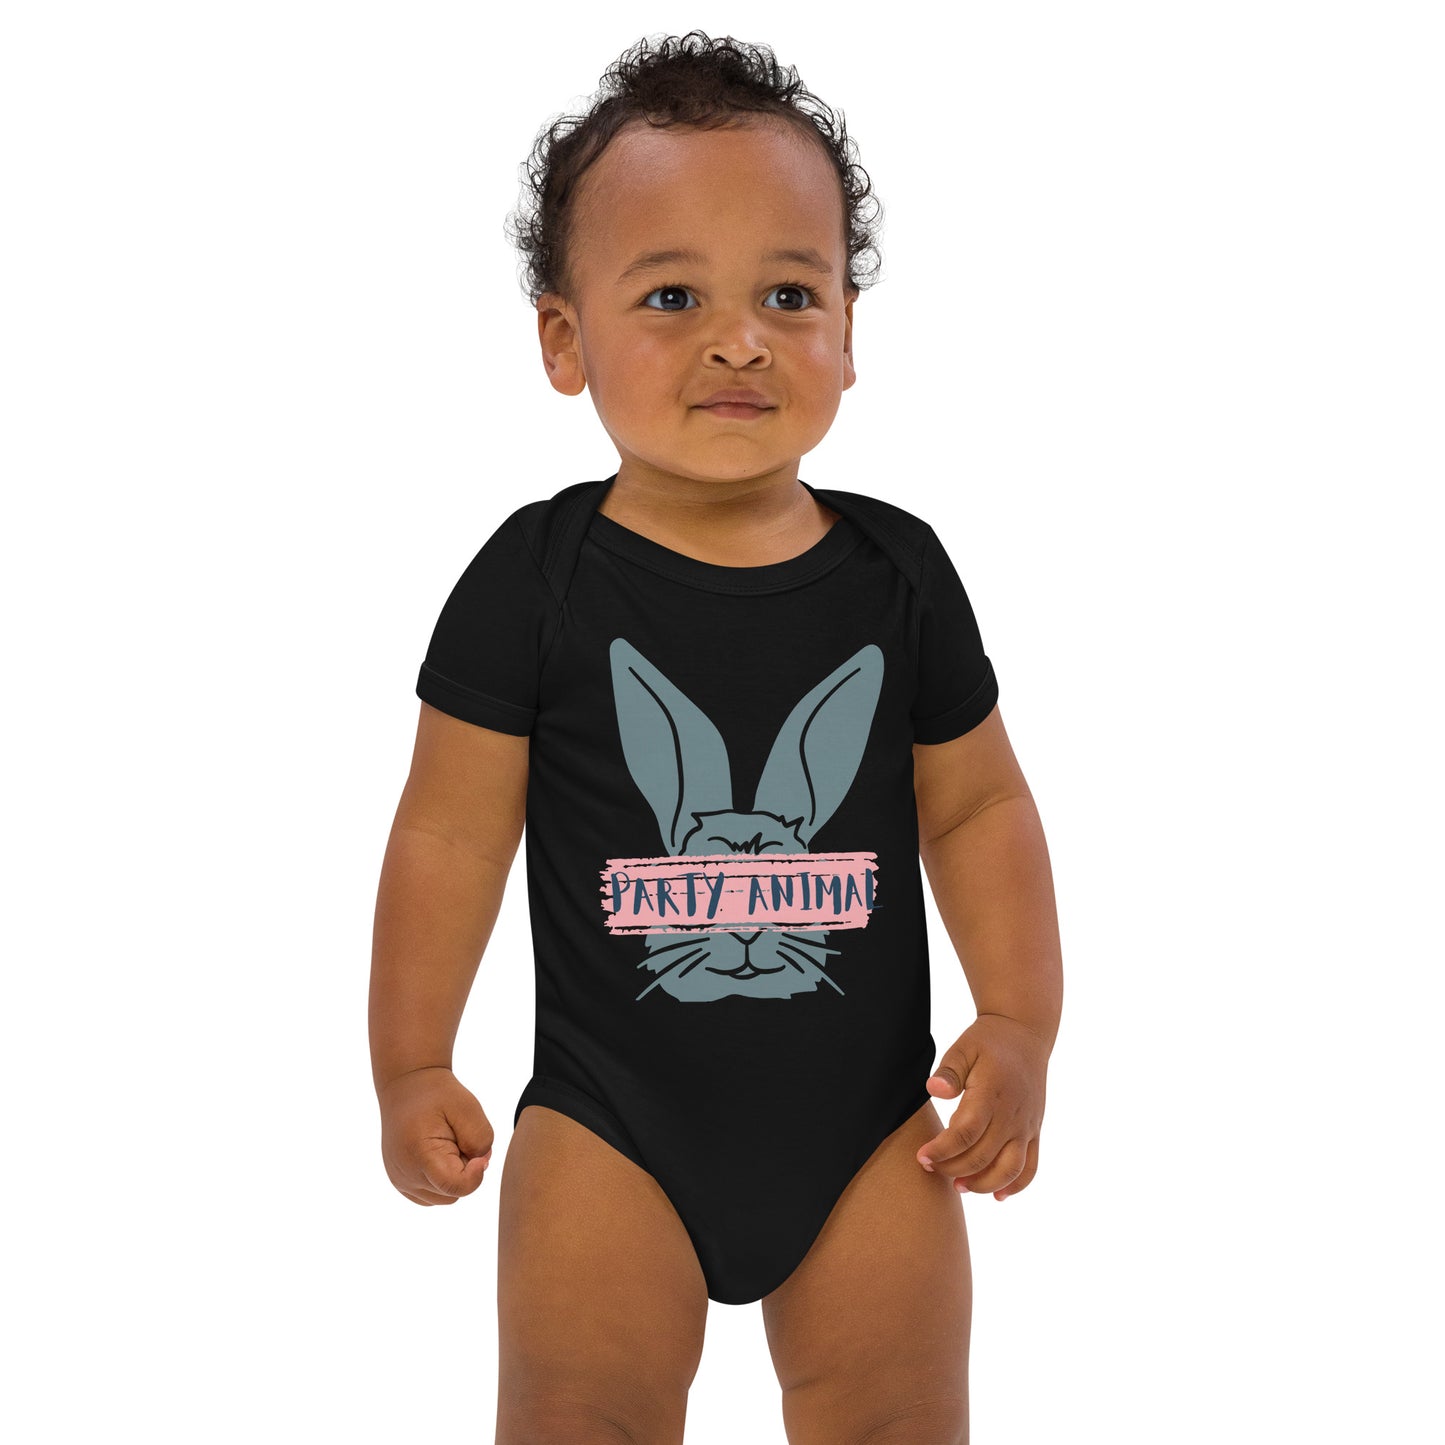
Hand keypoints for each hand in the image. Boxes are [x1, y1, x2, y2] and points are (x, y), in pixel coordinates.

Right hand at [377, 1066, 494, 1205]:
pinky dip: (442, 1181)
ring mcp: (400, 1181)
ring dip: (454, 1177)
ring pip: (444, 1197)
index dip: (475, 1175)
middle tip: (461, 1141)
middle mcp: (405, 1175)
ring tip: (449, 1146)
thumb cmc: (438, 1095)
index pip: (454, 1187)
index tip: (480, 1154)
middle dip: (465, 1172)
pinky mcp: (401, 1183)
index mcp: (419, 1154)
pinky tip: (441, 1155)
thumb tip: (480, 1166)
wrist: (407, 1086)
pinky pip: (432, 1195)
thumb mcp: (468, 1107)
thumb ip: (480, 1139)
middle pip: (452, 1194)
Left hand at [915, 1014, 1049, 1200]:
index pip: (966, 1133)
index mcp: (992, 1094)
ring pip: (1010, 1168)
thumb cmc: (988, 1041)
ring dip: (984, 1184)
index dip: (942, 1150)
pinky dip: (1017, 1185)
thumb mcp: (963, 1047)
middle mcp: (1013, 1114)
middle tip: (930, 1168)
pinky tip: (997, 1195)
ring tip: (958, 1186)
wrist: (1025, 1034)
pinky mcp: (1035, 1130)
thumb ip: (949, 1071)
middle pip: (983, 1155)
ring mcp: (1027, 1125)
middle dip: (953, 1168)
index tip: (921, 1157)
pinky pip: (1031, 1166)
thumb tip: (933, 1090)